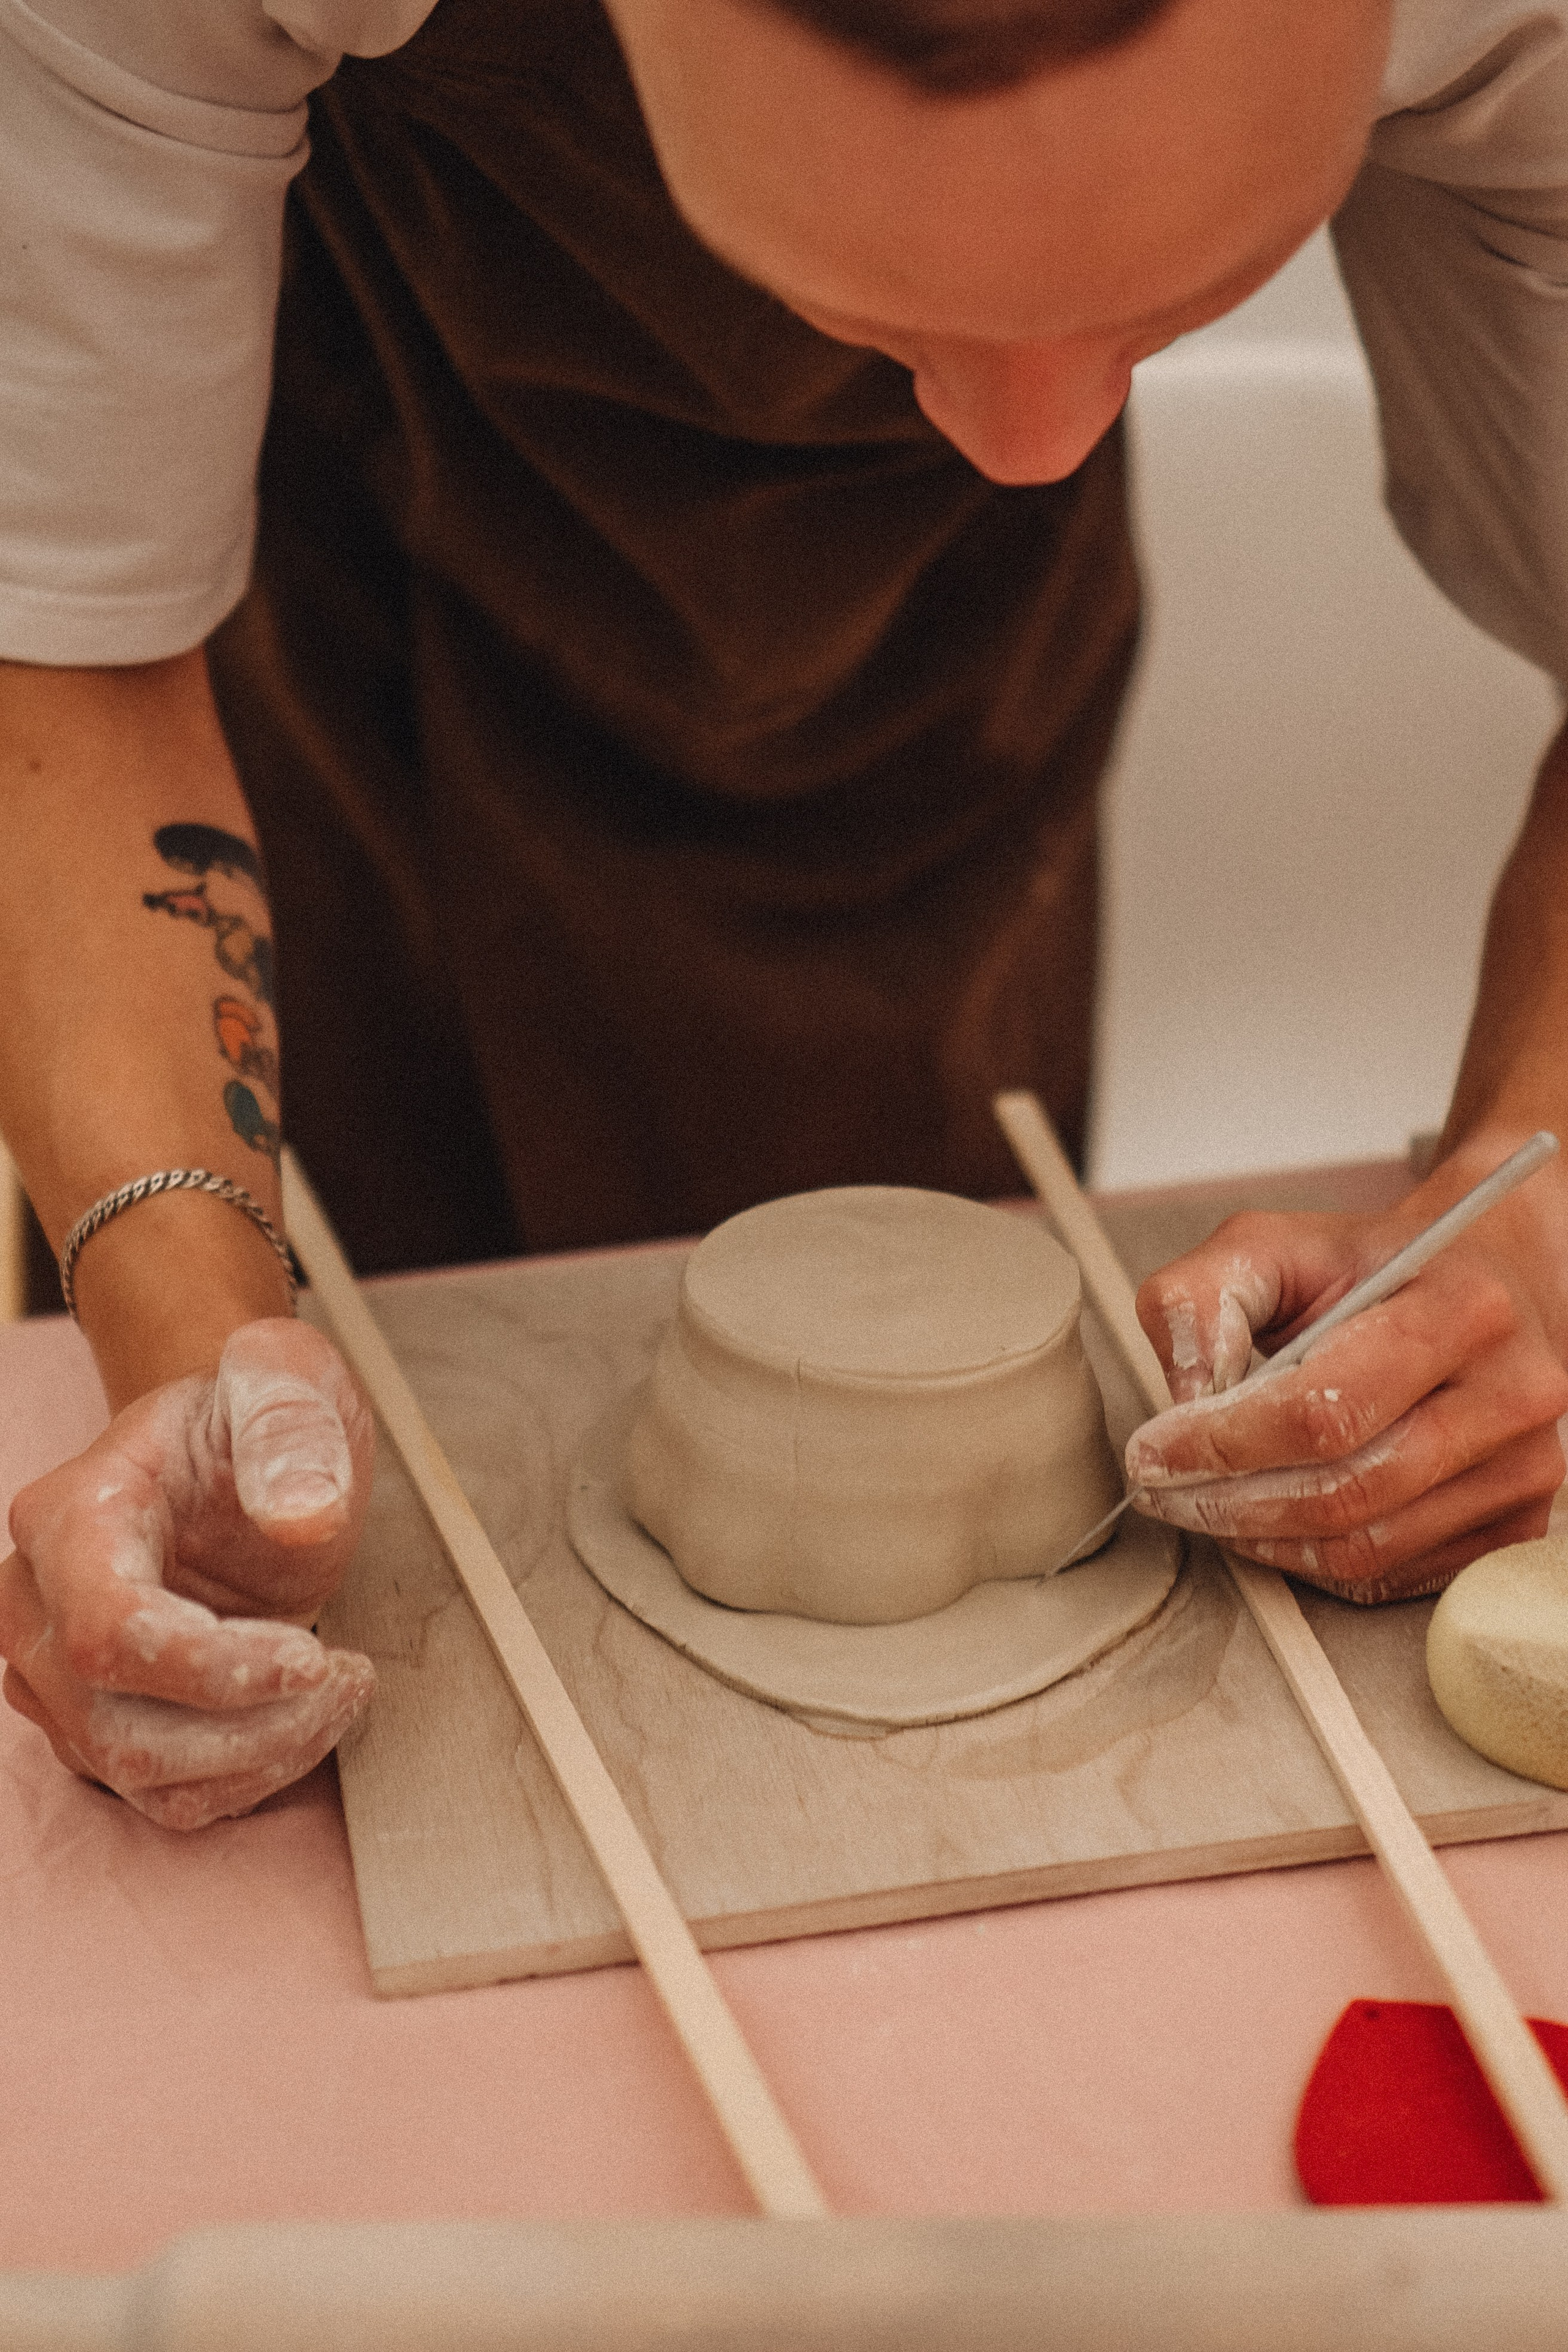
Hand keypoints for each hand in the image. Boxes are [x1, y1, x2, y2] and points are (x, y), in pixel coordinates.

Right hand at [0, 1318, 375, 1828]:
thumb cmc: (255, 1410)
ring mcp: (56, 1671)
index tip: (312, 1657)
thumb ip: (290, 1425)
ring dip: (259, 1755)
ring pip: (137, 1771)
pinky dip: (247, 1776)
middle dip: (250, 1723)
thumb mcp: (289, 1379)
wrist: (237, 1444)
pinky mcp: (98, 1720)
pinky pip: (163, 1792)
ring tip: (342, 1689)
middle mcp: (37, 1601)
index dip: (211, 1667)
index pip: (108, 1629)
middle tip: (348, 1675)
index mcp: (69, 1513)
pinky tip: (305, 1719)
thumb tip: (300, 1514)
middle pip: (115, 1721)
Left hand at [1124, 1150, 1567, 1600]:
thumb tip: (1184, 1401)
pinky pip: (1396, 1574)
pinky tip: (1274, 1526)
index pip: (1325, 1409)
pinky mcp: (1519, 1518)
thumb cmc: (1375, 1266)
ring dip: (1266, 1541)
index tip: (1153, 1452)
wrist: (1483, 1278)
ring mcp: (1525, 1464)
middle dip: (1232, 1503)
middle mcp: (1512, 1390)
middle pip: (1346, 1490)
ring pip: (1368, 1546)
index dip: (1224, 1444)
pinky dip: (1318, 1564)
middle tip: (1165, 1492)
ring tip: (1209, 1508)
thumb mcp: (1270, 1246)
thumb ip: (1202, 1302)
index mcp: (1460, 1307)